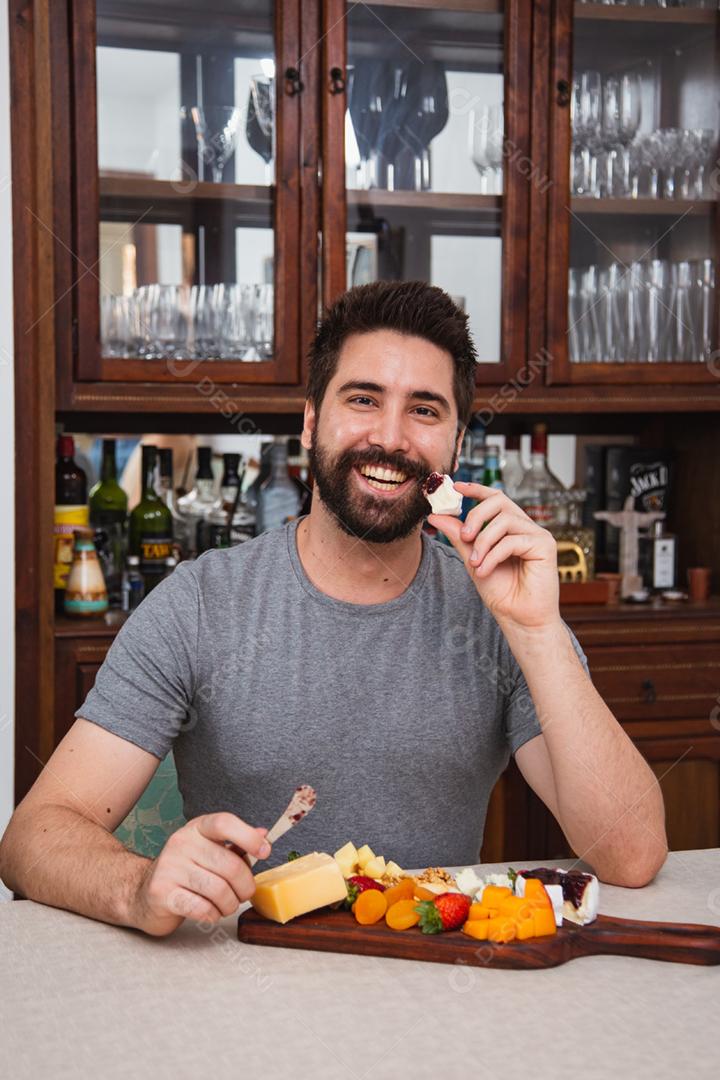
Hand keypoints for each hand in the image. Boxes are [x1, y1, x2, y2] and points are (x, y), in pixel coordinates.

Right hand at [130, 812, 270, 936]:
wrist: (141, 893)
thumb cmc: (185, 872)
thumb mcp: (208, 850)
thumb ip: (236, 844)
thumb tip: (264, 834)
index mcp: (197, 828)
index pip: (225, 823)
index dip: (249, 837)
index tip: (265, 851)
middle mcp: (181, 843)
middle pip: (229, 865)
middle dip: (245, 886)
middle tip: (244, 894)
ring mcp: (169, 868)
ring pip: (219, 889)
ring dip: (230, 904)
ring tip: (226, 905)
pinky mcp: (162, 894)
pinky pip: (202, 908)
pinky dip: (213, 914)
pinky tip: (210, 912)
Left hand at [428, 481, 559, 630]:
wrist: (519, 619)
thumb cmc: (501, 592)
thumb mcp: (473, 560)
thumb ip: (459, 537)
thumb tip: (437, 515)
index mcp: (511, 527)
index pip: (495, 498)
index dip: (477, 489)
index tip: (456, 487)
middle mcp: (526, 527)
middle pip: (499, 501)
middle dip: (476, 516)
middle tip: (464, 537)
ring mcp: (538, 535)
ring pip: (504, 521)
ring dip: (483, 542)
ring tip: (475, 564)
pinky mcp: (545, 546)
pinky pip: (513, 540)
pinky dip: (493, 555)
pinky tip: (485, 571)